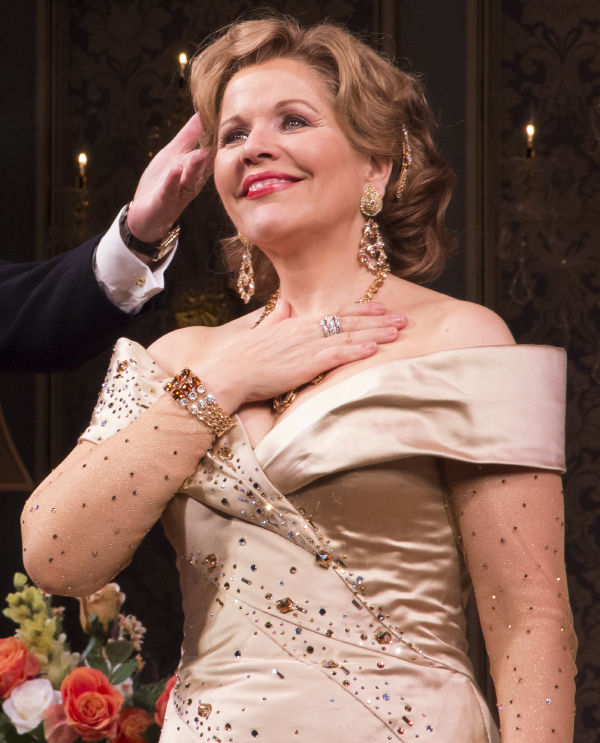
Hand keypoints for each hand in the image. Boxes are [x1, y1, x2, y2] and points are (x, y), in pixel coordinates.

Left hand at [126, 115, 212, 243]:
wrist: (145, 214)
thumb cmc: (162, 183)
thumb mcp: (175, 154)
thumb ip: (189, 135)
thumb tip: (201, 113)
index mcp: (198, 169)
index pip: (213, 151)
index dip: (220, 138)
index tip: (229, 120)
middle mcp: (193, 181)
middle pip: (205, 166)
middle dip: (212, 153)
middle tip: (222, 137)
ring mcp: (180, 192)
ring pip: (191, 179)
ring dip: (195, 167)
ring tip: (198, 154)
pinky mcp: (165, 201)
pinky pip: (170, 190)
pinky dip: (173, 180)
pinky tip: (176, 170)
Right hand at [196, 301, 405, 412]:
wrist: (227, 373)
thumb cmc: (241, 358)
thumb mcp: (261, 332)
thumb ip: (276, 318)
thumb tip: (284, 304)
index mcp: (296, 323)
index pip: (335, 312)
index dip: (360, 310)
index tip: (381, 308)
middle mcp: (304, 330)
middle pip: (348, 321)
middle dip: (378, 320)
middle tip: (403, 318)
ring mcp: (306, 346)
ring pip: (348, 336)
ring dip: (376, 334)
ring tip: (399, 331)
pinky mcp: (305, 364)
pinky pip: (336, 354)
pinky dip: (357, 350)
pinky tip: (375, 348)